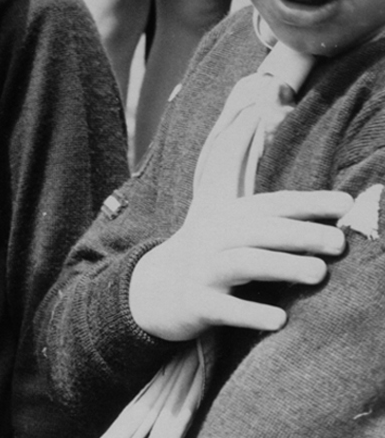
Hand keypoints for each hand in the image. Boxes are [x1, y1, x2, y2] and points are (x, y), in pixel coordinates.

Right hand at [129, 189, 351, 341]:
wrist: (153, 288)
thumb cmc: (206, 255)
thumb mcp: (223, 220)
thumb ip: (260, 205)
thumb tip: (295, 177)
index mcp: (226, 215)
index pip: (271, 204)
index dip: (308, 202)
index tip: (345, 204)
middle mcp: (213, 237)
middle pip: (258, 230)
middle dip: (299, 233)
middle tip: (339, 242)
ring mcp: (202, 269)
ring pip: (242, 262)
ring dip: (281, 265)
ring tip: (318, 272)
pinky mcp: (195, 302)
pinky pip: (223, 308)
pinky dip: (250, 312)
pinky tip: (279, 320)